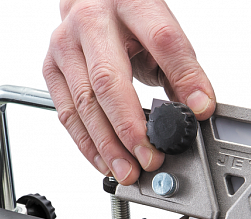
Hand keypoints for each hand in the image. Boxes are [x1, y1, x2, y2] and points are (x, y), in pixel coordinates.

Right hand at [43, 0, 215, 183]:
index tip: (198, 111)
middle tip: (150, 158)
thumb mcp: (162, 32)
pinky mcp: (51, 67)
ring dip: (107, 144)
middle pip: (109, 80)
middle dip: (131, 127)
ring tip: (128, 170)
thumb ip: (181, 69)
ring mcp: (66, 45)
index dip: (182, 78)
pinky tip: (104, 161)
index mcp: (132, 4)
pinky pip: (66, 112)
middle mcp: (92, 22)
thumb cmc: (130, 18)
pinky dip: (86, 143)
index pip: (161, 41)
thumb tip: (199, 109)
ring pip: (84, 102)